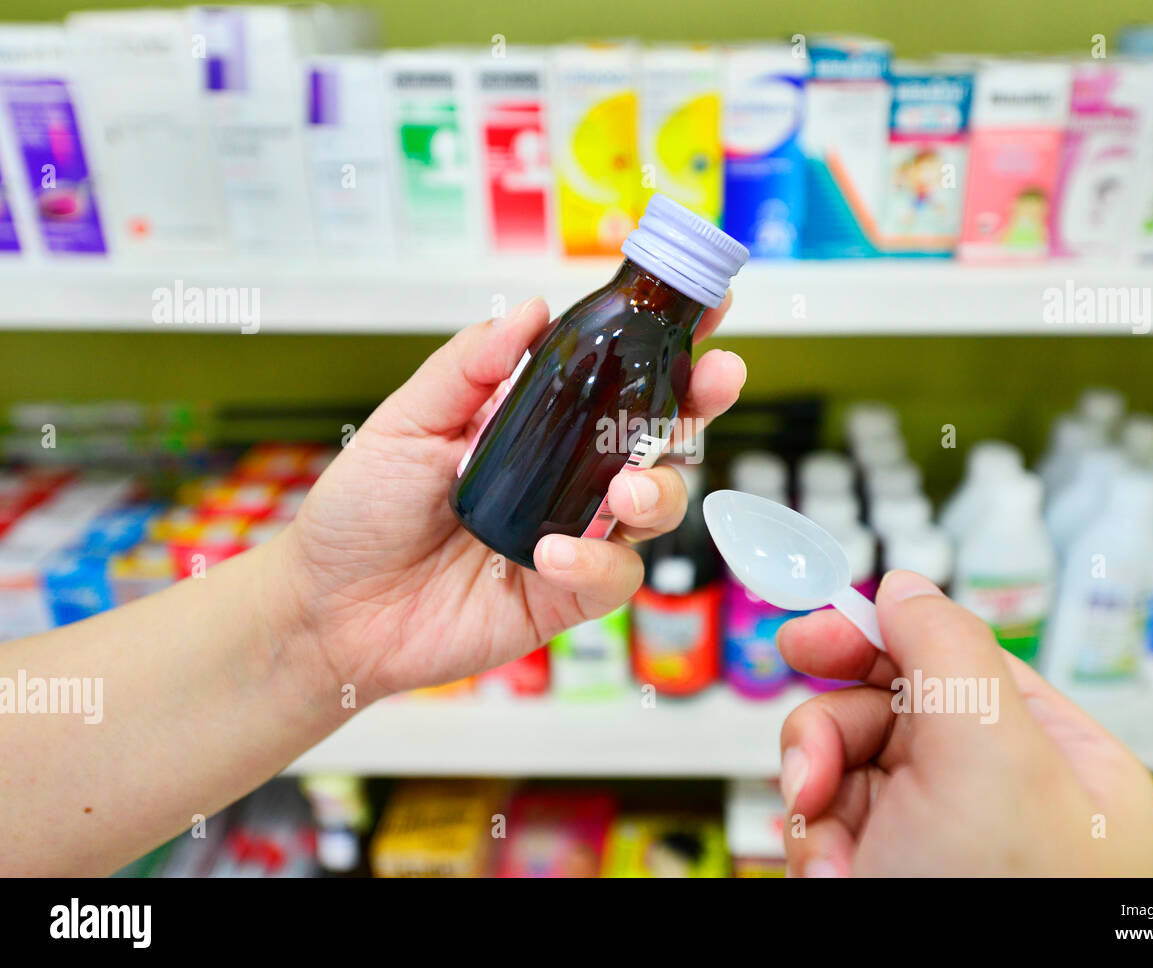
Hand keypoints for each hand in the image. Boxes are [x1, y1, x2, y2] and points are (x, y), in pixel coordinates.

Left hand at [266, 296, 745, 700]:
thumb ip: (471, 367)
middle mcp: (566, 478)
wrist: (330, 608)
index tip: (707, 307)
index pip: (614, 378)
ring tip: (628, 488)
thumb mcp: (408, 422)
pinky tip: (555, 554)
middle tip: (717, 380)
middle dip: (699, 404)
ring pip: (656, 507)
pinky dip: (597, 561)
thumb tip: (532, 310)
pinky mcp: (566, 598)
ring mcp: (573, 537)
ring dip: (660, 490)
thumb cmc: (361, 511)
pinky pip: (615, 576)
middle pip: (657, 438)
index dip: (665, 345)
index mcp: (536, 426)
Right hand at [776, 570, 1152, 876]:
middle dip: (838, 720)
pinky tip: (825, 870)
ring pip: (847, 757)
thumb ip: (946, 647)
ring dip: (816, 781)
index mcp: (1058, 758)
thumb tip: (905, 584)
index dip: (883, 634)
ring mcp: (936, 835)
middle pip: (891, 702)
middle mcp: (999, 792)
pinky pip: (826, 818)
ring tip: (815, 823)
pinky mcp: (881, 870)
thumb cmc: (996, 901)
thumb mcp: (987, 752)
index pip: (962, 658)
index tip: (815, 626)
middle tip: (803, 724)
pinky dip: (811, 837)